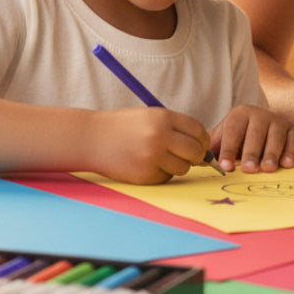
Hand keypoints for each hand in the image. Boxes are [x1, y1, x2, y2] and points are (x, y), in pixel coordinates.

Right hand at [86, 108, 213, 184]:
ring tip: (162, 158)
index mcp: (164, 118)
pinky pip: (166, 177)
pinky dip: (162, 173)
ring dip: (178, 165)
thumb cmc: (123, 127)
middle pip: (195, 151)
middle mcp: (160, 136)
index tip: (199, 144)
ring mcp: (152, 157)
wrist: (91, 139)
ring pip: (183, 168)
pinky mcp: (144, 175)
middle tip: (189, 157)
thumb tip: (203, 149)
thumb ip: (175, 128)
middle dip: (196, 156)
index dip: (201, 139)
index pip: (198, 130)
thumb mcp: (150, 116)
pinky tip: (147, 165)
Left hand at [210, 105, 293, 172]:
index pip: (233, 130)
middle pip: (256, 133)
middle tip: (249, 169)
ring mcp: (278, 121)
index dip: (228, 149)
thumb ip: (211, 148)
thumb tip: (197, 159)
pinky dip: (291, 151)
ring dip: (272, 153)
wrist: (264, 127)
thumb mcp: (223, 138)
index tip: (224, 166)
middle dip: (251, 152)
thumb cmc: (239, 139)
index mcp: (240, 114)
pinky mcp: (293, 130)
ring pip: (276, 136)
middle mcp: (260, 115)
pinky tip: (287, 164)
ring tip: (268, 168)